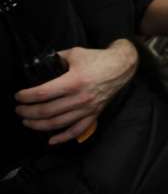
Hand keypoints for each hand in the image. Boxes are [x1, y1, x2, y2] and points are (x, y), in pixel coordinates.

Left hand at [14, 39, 138, 144]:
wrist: (122, 66)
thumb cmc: (98, 59)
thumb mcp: (75, 53)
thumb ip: (56, 59)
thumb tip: (40, 63)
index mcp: (74, 81)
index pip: (42, 93)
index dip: (26, 96)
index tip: (19, 96)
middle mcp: (80, 97)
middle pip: (47, 111)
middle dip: (28, 112)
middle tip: (19, 110)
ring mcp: (88, 108)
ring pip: (58, 123)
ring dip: (38, 125)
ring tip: (27, 122)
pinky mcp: (94, 114)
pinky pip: (77, 130)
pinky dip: (63, 137)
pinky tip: (51, 140)